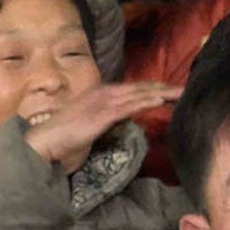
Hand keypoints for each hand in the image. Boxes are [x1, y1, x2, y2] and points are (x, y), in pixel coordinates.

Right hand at [23, 80, 180, 172]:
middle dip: (164, 87)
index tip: (171, 91)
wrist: (43, 142)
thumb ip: (105, 121)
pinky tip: (164, 101)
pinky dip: (149, 101)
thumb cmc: (61, 139)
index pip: (133, 89)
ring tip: (182, 93)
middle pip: (141, 87)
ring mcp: (103, 102)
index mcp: (100, 94)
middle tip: (186, 88)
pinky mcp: (103, 114)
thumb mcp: (88, 127)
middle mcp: (103, 93)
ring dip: (163, 93)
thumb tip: (119, 123)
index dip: (153, 88)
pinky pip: (131, 106)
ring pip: (140, 94)